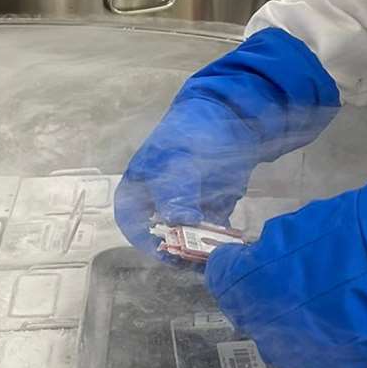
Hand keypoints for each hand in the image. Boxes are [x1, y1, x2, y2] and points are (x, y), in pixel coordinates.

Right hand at [114, 28, 339, 257]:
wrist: (235, 107)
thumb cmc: (198, 128)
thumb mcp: (182, 159)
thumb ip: (177, 192)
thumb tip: (177, 224)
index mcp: (142, 178)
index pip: (131, 217)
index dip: (143, 237)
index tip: (165, 252)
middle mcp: (162, 190)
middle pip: (162, 228)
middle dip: (178, 246)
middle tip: (197, 260)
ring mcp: (188, 194)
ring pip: (188, 230)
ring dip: (201, 245)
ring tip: (218, 255)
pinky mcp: (213, 196)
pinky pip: (212, 223)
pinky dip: (220, 234)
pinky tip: (232, 240)